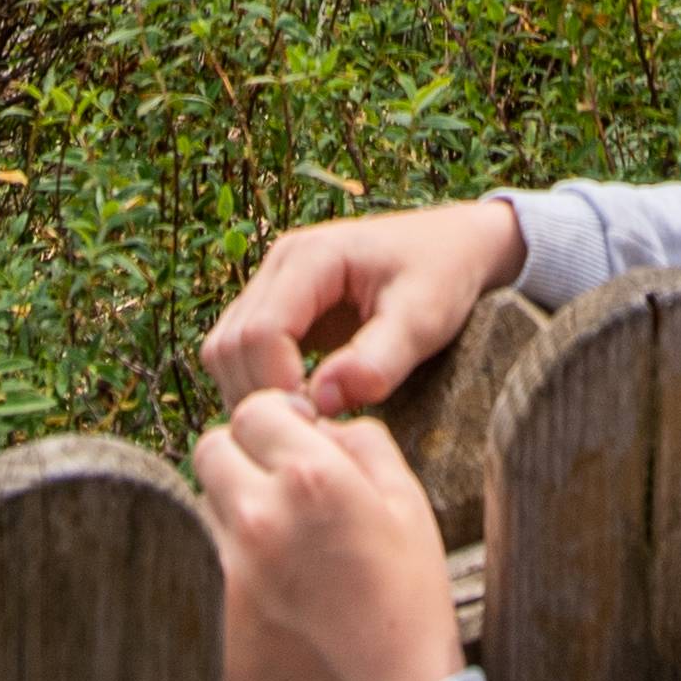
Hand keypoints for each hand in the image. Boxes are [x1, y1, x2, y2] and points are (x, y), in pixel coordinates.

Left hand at [195, 391, 461, 680]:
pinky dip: (218, 565)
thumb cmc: (409, 608)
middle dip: (243, 461)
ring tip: (273, 551)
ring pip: (199, 505)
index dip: (277, 424)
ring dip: (228, 514)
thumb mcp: (410, 506)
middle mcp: (258, 516)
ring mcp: (224, 570)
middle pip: (211, 449)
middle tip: (277, 494)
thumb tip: (317, 423)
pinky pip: (195, 561)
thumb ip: (363, 442)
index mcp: (313, 478)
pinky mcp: (206, 617)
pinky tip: (260, 591)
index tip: (290, 445)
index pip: (253, 410)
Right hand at [202, 199, 528, 413]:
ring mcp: (273, 285)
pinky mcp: (278, 309)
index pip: (261, 331)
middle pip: (230, 344)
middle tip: (310, 435)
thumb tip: (325, 401)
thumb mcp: (425, 318)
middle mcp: (279, 264)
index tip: (318, 424)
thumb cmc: (444, 274)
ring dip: (254, 395)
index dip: (278, 386)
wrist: (455, 245)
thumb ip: (379, 360)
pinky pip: (241, 355)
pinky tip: (305, 411)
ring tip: (309, 425)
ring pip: (225, 352)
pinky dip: (261, 388)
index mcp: (311, 256)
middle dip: (261, 397)